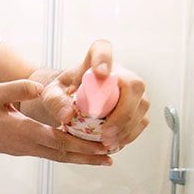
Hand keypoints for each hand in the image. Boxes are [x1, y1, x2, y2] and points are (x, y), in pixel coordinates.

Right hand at [0, 79, 117, 166]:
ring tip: (103, 158)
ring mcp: (26, 149)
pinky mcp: (24, 149)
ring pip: (59, 157)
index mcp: (23, 131)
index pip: (57, 140)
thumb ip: (20, 88)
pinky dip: (68, 153)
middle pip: (63, 154)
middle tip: (111, 157)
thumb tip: (43, 88)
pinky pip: (51, 153)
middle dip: (88, 157)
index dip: (81, 144)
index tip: (101, 145)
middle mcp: (28, 145)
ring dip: (81, 158)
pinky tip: (81, 150)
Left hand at [35, 40, 150, 154]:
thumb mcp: (51, 95)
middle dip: (123, 112)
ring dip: (127, 127)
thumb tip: (67, 115)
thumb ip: (55, 101)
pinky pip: (141, 120)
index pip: (102, 50)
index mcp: (95, 60)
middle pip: (133, 85)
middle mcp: (119, 71)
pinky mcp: (138, 106)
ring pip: (141, 105)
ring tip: (108, 142)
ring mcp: (132, 89)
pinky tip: (115, 143)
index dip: (104, 60)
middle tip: (106, 132)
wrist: (74, 102)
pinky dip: (129, 134)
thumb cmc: (64, 93)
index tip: (100, 73)